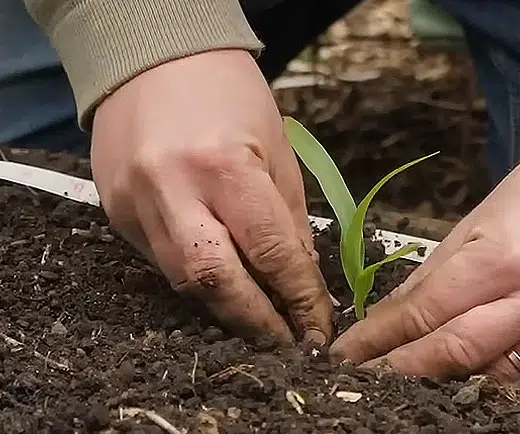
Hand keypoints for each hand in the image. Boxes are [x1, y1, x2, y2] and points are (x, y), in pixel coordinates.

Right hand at [90, 49, 331, 344]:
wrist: (153, 58)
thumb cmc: (229, 94)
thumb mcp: (277, 150)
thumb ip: (287, 221)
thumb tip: (303, 281)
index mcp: (224, 167)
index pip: (270, 253)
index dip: (298, 299)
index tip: (317, 326)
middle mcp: (172, 190)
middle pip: (216, 283)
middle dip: (257, 322)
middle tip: (287, 342)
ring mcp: (136, 204)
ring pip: (183, 281)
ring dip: (226, 308)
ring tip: (260, 321)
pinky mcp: (116, 212)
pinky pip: (161, 261)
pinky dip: (197, 278)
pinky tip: (223, 284)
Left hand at [330, 107, 519, 379]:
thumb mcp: (485, 214)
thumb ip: (440, 271)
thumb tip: (398, 313)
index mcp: (503, 257)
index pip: (425, 314)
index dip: (380, 339)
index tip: (349, 354)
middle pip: (455, 355)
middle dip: (404, 371)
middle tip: (369, 378)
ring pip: (497, 375)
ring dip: (453, 377)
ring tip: (419, 375)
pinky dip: (504, 367)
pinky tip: (483, 360)